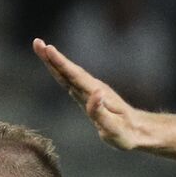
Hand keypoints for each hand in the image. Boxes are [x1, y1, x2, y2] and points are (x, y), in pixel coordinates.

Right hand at [32, 39, 147, 149]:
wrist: (138, 131)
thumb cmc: (126, 133)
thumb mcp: (113, 128)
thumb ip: (101, 112)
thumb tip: (95, 93)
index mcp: (96, 95)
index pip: (75, 76)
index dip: (61, 63)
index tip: (49, 49)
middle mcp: (92, 90)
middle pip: (69, 72)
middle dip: (52, 58)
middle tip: (37, 43)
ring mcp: (90, 92)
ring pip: (70, 74)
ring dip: (55, 62)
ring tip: (42, 49)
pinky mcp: (89, 96)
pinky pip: (72, 81)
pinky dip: (62, 71)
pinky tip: (54, 66)